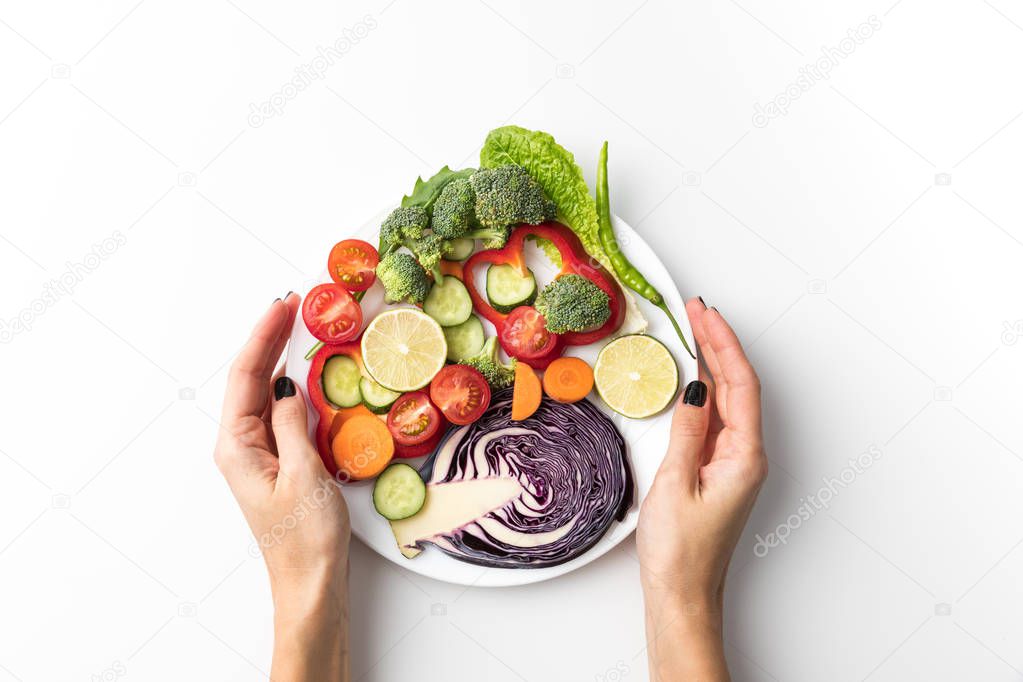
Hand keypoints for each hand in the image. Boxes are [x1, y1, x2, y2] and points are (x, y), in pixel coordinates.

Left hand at [214, 294, 350, 680]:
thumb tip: (290, 385)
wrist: (311, 585)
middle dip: (270, 339)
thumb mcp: (304, 474)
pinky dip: (295, 386)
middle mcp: (241, 446)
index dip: (263, 336)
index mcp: (237, 446)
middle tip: (296, 302)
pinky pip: (282, 413)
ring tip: (302, 326)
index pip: (246, 377)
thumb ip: (294, 424)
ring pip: (267, 393)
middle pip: (252, 379)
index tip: (283, 304)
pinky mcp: (279, 462)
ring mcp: (259, 453)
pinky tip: (310, 373)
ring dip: (282, 358)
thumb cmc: (305, 538)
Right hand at [636, 299, 766, 680]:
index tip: (704, 315)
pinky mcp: (718, 470)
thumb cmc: (680, 552)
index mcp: (744, 456)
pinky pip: (716, 418)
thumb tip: (696, 385)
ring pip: (728, 399)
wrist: (683, 595)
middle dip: (719, 344)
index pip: (739, 384)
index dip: (723, 344)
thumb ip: (688, 430)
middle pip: (737, 386)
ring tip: (694, 330)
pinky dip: (705, 389)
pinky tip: (693, 377)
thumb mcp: (676, 483)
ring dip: (712, 362)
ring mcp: (733, 462)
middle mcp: (746, 456)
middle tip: (696, 310)